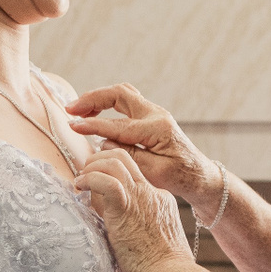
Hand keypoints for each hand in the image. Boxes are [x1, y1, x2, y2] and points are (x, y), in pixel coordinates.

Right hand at [66, 83, 216, 206]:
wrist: (199, 175)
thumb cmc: (180, 177)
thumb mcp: (155, 173)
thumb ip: (129, 156)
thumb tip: (104, 142)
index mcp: (157, 129)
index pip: (118, 125)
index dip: (93, 125)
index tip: (72, 125)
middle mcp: (156, 115)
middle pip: (119, 94)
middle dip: (93, 99)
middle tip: (71, 109)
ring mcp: (154, 113)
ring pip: (122, 94)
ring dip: (99, 98)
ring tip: (79, 109)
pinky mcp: (151, 117)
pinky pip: (126, 102)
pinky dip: (107, 104)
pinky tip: (94, 114)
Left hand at [75, 147, 191, 271]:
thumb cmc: (160, 268)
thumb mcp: (153, 239)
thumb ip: (137, 226)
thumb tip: (114, 225)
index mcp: (159, 199)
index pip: (132, 175)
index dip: (110, 177)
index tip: (96, 190)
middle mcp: (151, 192)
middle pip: (124, 158)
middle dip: (100, 159)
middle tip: (85, 172)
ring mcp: (141, 197)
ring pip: (115, 161)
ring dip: (92, 165)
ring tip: (80, 180)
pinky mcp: (126, 207)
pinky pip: (106, 180)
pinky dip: (90, 178)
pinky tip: (80, 186)